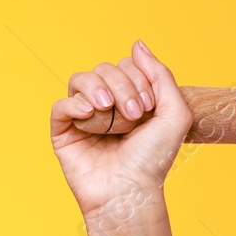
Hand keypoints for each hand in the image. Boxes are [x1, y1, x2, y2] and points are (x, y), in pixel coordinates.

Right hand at [49, 39, 192, 218]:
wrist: (131, 192)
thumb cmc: (154, 158)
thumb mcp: (175, 113)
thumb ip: (161, 75)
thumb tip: (137, 43)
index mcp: (132, 98)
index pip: (126, 65)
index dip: (138, 77)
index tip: (148, 107)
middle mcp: (108, 104)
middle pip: (105, 68)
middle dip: (122, 85)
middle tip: (133, 114)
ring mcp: (84, 117)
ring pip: (81, 79)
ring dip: (98, 88)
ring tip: (108, 110)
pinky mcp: (64, 132)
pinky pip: (60, 104)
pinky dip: (74, 104)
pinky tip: (90, 114)